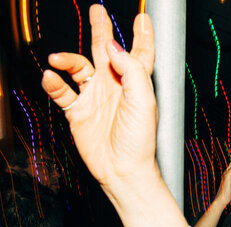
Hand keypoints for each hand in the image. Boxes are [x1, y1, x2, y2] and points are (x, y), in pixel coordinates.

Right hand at [41, 5, 155, 187]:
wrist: (123, 170)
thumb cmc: (139, 141)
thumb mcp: (143, 102)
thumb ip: (132, 70)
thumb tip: (113, 46)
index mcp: (136, 83)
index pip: (140, 53)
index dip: (142, 35)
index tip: (143, 18)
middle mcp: (115, 87)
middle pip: (106, 51)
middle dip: (101, 30)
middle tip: (97, 11)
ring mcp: (95, 98)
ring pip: (78, 67)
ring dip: (67, 59)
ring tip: (58, 59)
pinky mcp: (78, 112)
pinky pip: (61, 91)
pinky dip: (53, 83)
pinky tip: (50, 78)